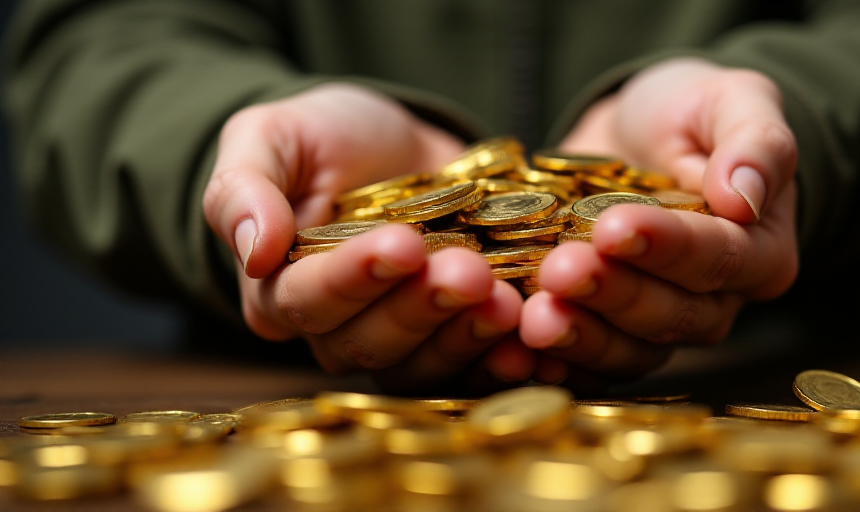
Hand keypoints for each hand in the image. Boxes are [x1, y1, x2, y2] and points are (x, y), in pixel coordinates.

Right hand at [201, 84, 531, 392]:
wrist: (394, 142)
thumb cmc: (321, 139)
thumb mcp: (270, 138)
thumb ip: (243, 188)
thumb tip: (252, 249)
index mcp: (280, 289)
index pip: (308, 300)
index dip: (354, 278)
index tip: (401, 244)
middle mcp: (336, 328)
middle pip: (371, 340)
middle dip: (423, 305)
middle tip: (469, 270)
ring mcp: (399, 337)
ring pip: (423, 360)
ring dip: (466, 333)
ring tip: (506, 299)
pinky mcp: (450, 335)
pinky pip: (471, 364)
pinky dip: (501, 354)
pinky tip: (532, 343)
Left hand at [519, 58, 799, 388]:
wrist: (631, 133)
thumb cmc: (691, 112)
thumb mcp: (730, 100)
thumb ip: (755, 142)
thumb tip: (745, 197)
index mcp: (758, 251)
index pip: (718, 257)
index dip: (667, 246)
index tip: (615, 226)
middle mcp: (713, 302)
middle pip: (670, 314)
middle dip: (612, 293)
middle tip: (561, 270)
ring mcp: (655, 325)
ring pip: (627, 349)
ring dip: (579, 334)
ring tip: (534, 315)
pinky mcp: (604, 330)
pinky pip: (584, 362)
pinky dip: (551, 359)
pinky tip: (513, 348)